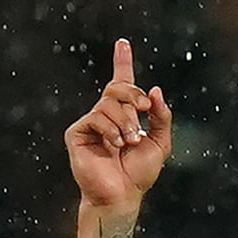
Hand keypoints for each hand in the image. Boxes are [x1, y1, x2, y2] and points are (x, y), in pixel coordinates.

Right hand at [65, 38, 170, 214]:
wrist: (122, 195)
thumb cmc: (139, 173)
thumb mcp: (160, 143)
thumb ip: (161, 117)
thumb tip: (155, 90)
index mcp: (124, 115)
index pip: (122, 83)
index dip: (122, 62)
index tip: (123, 42)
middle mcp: (105, 115)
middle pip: (118, 88)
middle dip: (134, 95)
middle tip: (144, 110)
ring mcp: (90, 123)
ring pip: (109, 103)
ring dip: (126, 121)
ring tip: (129, 142)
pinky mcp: (77, 132)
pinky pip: (96, 117)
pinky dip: (111, 130)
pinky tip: (115, 145)